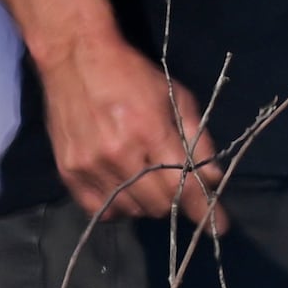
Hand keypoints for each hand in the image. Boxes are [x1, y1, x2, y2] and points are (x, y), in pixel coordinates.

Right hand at [46, 34, 226, 225]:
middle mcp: (117, 154)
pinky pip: (98, 209)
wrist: (75, 60)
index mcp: (149, 131)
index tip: (219, 227)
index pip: (182, 184)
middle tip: (177, 188)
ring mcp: (89, 165)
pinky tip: (123, 192)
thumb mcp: (176, 97)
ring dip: (146, 204)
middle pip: (157, 203)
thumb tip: (213, 179)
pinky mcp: (68, 171)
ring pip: (129, 209)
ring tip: (148, 185)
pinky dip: (117, 208)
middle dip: (175, 202)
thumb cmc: (132, 75)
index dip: (203, 209)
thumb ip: (197, 139)